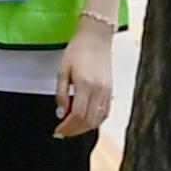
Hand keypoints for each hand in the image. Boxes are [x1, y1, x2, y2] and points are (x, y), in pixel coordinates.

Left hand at [53, 22, 114, 139]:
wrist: (96, 37)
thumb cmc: (78, 50)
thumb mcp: (62, 70)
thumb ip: (61, 93)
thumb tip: (61, 112)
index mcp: (85, 84)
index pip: (77, 115)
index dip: (68, 127)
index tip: (59, 130)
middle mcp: (98, 90)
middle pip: (88, 121)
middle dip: (74, 130)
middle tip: (63, 132)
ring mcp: (107, 91)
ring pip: (98, 119)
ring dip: (84, 128)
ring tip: (72, 127)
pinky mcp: (111, 90)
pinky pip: (105, 112)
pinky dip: (95, 120)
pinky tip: (85, 120)